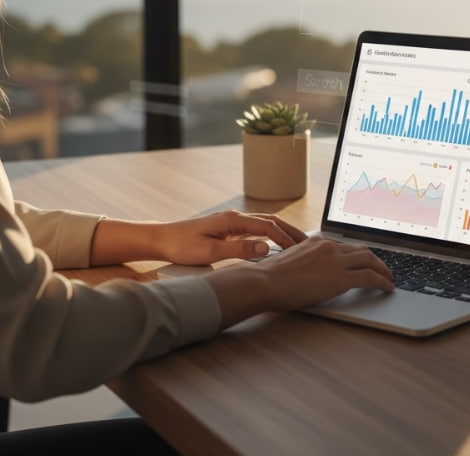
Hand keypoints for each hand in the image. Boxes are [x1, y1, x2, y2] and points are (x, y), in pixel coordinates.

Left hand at [157, 210, 306, 264]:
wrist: (162, 240)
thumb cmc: (182, 246)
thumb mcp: (210, 252)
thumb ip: (239, 249)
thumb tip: (265, 247)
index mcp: (233, 220)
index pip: (267, 226)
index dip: (285, 238)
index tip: (299, 250)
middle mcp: (234, 218)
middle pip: (270, 221)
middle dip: (289, 231)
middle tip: (307, 244)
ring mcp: (231, 223)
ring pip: (263, 224)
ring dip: (281, 232)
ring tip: (297, 244)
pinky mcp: (227, 230)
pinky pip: (254, 230)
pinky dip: (269, 235)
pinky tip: (274, 246)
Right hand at [255, 236, 393, 310]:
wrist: (265, 282)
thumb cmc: (271, 278)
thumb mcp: (291, 261)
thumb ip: (307, 262)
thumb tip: (314, 273)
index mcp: (317, 242)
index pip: (346, 245)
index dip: (359, 253)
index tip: (365, 259)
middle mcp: (329, 247)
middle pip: (362, 249)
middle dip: (376, 259)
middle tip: (383, 269)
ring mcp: (335, 261)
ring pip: (370, 260)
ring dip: (383, 270)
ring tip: (389, 279)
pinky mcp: (340, 278)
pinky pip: (370, 277)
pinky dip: (382, 282)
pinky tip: (387, 288)